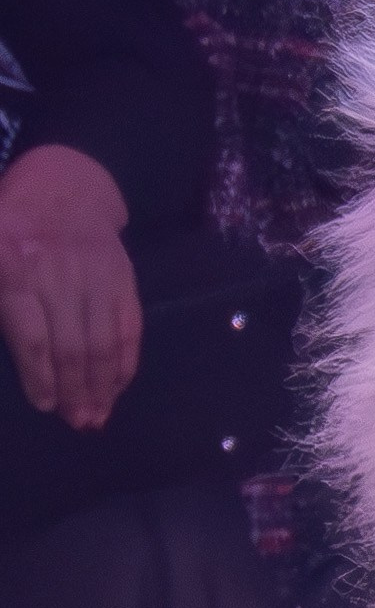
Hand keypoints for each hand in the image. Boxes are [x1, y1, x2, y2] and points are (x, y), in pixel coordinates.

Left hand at [0, 142, 142, 429]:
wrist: (67, 185)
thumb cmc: (12, 225)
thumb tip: (12, 349)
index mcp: (13, 262)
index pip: (30, 330)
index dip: (39, 373)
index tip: (45, 405)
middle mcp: (57, 270)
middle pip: (70, 342)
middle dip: (73, 390)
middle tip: (75, 423)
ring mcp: (96, 275)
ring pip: (102, 342)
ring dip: (101, 387)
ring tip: (95, 418)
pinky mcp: (124, 279)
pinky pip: (129, 329)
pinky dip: (124, 364)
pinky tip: (116, 389)